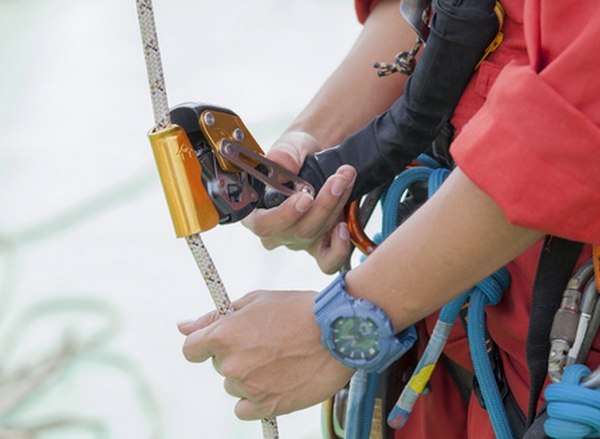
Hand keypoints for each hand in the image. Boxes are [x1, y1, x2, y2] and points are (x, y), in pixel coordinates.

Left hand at [178, 289, 354, 419]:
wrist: (339, 330)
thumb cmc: (298, 309)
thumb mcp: (256, 300)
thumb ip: (215, 316)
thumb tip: (182, 327)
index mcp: (224, 335)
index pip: (191, 349)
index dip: (204, 344)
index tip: (217, 342)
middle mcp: (231, 363)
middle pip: (218, 366)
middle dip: (235, 355)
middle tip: (265, 343)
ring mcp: (249, 387)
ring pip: (235, 385)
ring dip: (249, 376)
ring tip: (279, 359)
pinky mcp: (269, 406)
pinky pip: (245, 408)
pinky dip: (256, 398)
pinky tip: (276, 380)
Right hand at [243, 132, 356, 273]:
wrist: (315, 159)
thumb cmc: (296, 156)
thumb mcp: (289, 146)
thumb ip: (284, 154)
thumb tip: (282, 161)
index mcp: (256, 211)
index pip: (262, 224)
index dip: (284, 215)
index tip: (305, 197)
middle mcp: (276, 231)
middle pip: (296, 231)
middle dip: (322, 204)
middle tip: (338, 179)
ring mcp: (298, 241)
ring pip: (315, 235)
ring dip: (335, 208)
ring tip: (346, 181)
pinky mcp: (319, 246)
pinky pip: (328, 260)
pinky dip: (340, 247)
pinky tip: (345, 226)